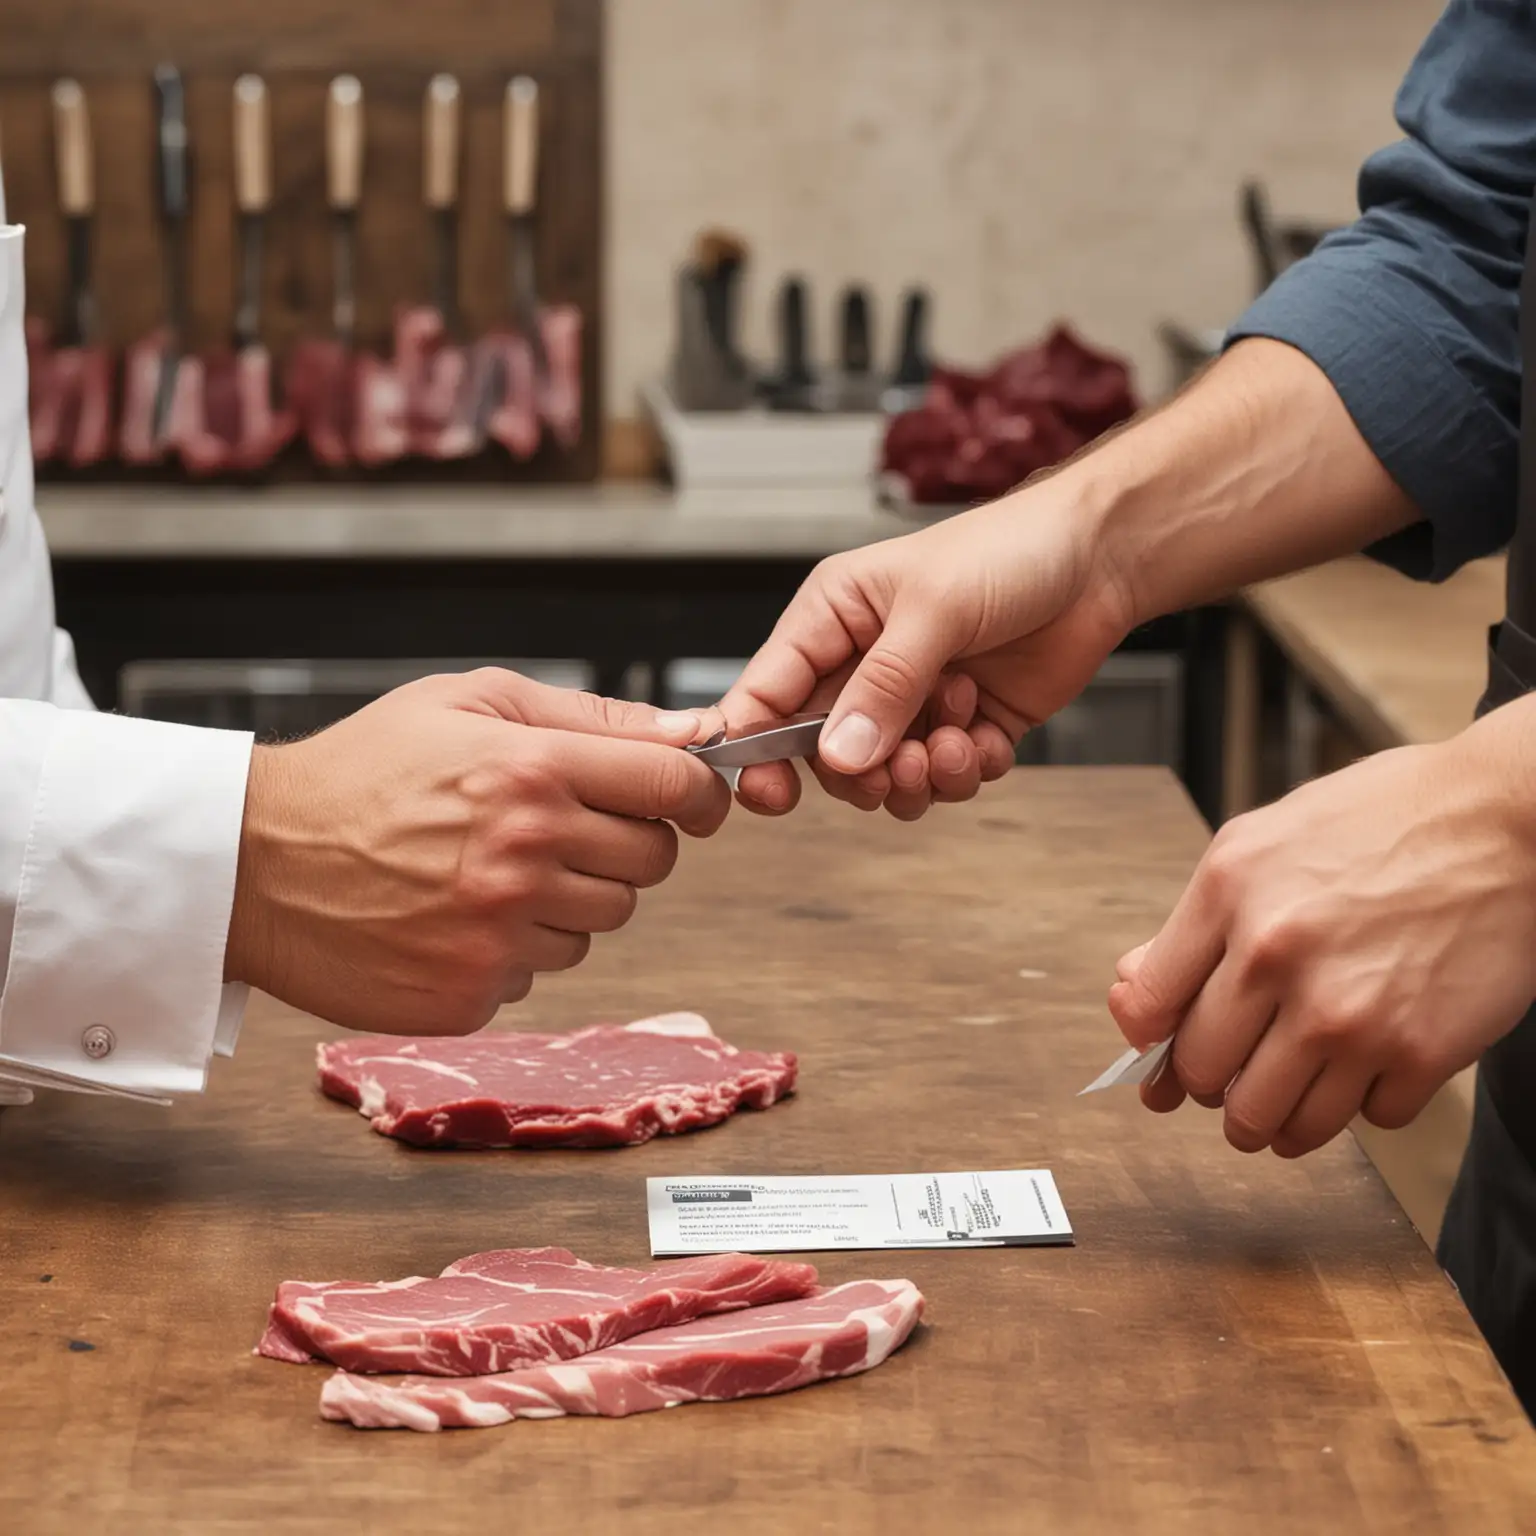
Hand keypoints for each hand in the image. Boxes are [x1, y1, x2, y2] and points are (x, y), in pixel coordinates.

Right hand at [224, 669, 727, 1034]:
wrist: (254, 862)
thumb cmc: (363, 771)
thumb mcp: (466, 704)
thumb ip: (587, 716)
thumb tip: (690, 731)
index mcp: (533, 771)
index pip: (677, 787)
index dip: (700, 792)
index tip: (694, 799)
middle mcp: (526, 854)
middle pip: (653, 861)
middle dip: (625, 842)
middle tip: (562, 827)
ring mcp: (500, 932)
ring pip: (602, 923)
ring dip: (568, 900)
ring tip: (491, 870)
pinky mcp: (472, 992)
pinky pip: (541, 972)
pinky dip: (514, 949)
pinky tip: (456, 917)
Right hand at [716, 474, 1136, 819]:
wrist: (1101, 560)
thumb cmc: (1009, 552)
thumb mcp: (934, 609)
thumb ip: (884, 686)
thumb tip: (838, 757)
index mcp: (833, 618)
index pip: (768, 691)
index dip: (755, 745)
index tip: (767, 793)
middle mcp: (865, 664)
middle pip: (825, 754)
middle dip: (862, 772)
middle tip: (899, 763)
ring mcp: (915, 700)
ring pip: (883, 777)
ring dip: (917, 777)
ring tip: (953, 742)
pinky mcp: (964, 727)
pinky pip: (943, 779)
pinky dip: (964, 771)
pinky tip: (986, 734)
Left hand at [1107, 700, 1535, 1157]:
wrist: (1508, 820)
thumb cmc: (1381, 824)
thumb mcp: (1260, 844)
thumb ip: (1192, 926)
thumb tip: (1134, 1003)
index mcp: (1228, 896)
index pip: (1149, 1012)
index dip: (1150, 1045)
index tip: (1163, 1057)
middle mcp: (1279, 957)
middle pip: (1205, 1077)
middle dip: (1211, 1087)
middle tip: (1232, 1079)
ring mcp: (1350, 1013)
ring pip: (1272, 1123)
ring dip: (1272, 1122)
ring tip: (1282, 1100)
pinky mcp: (1420, 1053)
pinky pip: (1364, 1122)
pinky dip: (1361, 1107)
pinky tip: (1368, 1066)